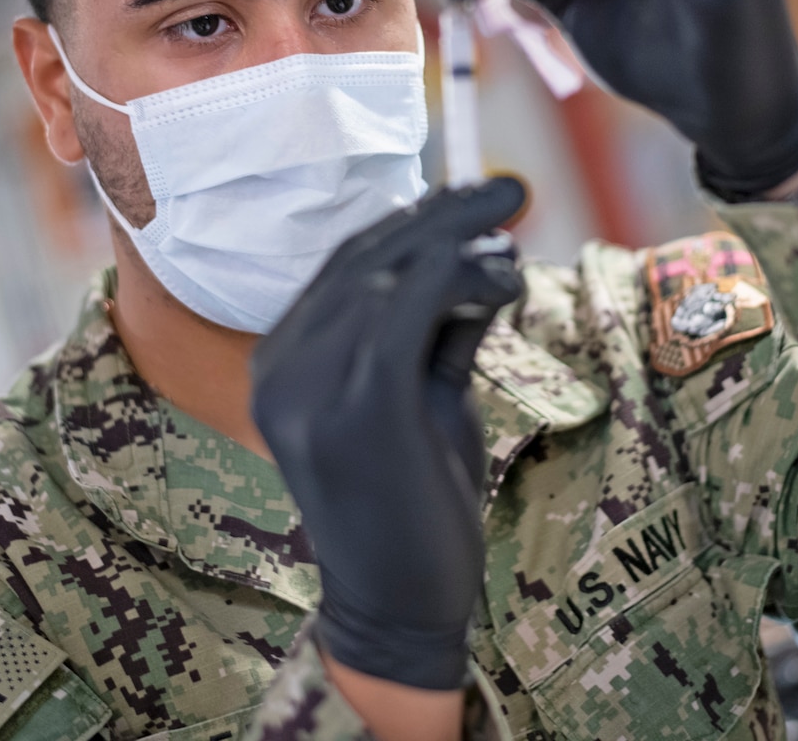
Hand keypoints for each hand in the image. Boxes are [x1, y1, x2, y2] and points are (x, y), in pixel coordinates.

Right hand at [250, 177, 525, 690]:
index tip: (471, 197)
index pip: (346, 267)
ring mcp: (311, 389)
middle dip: (443, 213)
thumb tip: (484, 258)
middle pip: (365, 260)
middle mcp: (281, 369)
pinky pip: (409, 312)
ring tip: (515, 228)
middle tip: (510, 186)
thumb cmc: (415, 504)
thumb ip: (441, 330)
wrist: (399, 611)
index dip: (412, 221)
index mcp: (282, 363)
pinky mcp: (359, 410)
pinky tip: (505, 277)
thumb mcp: (425, 398)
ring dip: (460, 240)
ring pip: (388, 277)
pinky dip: (461, 278)